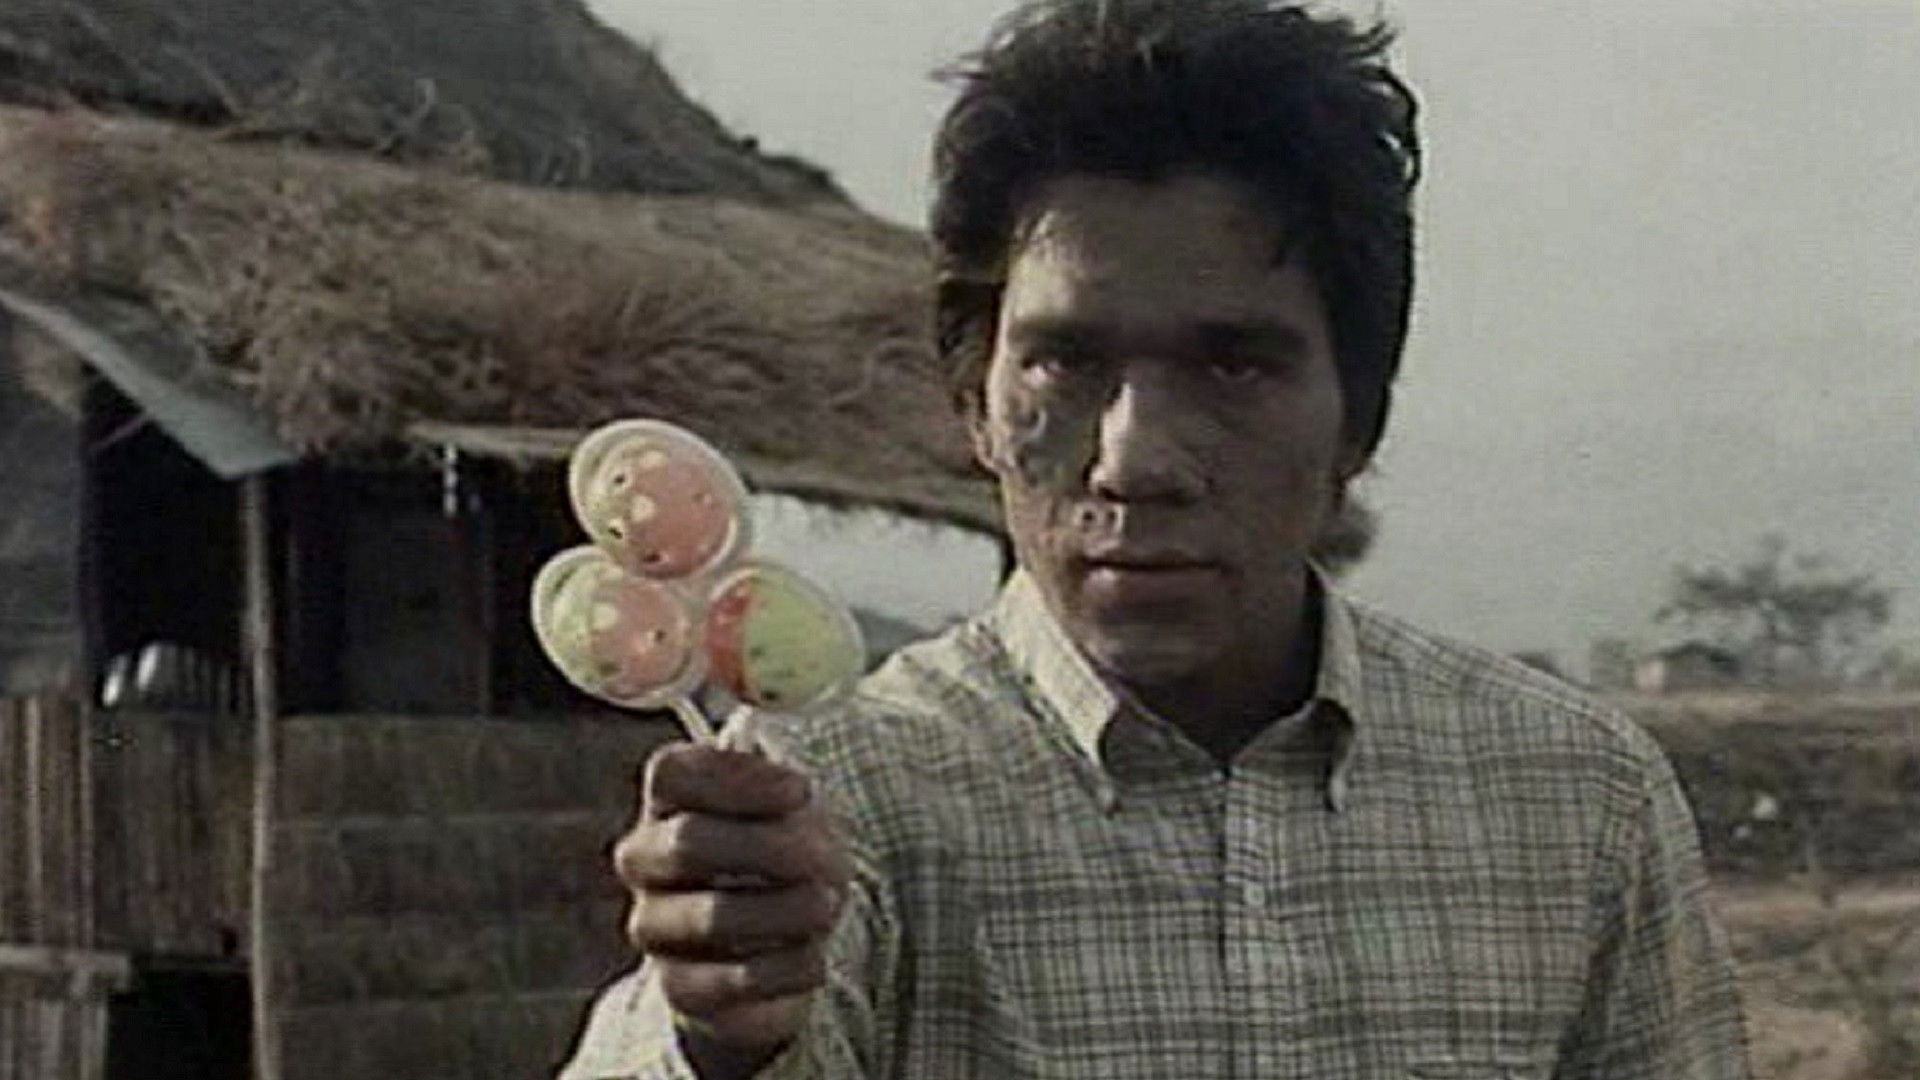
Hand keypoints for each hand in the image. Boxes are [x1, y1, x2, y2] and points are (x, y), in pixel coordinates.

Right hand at [615, 744, 848, 1074]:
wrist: (782, 939)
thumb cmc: (785, 855)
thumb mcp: (794, 812)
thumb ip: (785, 792)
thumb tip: (791, 792)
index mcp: (667, 800)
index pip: (673, 773)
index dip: (740, 778)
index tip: (801, 790)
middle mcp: (645, 860)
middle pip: (689, 842)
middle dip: (771, 848)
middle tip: (826, 861)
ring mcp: (654, 925)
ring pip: (712, 915)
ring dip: (786, 910)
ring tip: (826, 906)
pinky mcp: (680, 987)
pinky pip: (732, 980)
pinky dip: (787, 966)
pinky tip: (813, 956)